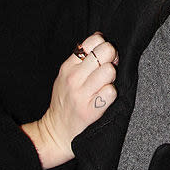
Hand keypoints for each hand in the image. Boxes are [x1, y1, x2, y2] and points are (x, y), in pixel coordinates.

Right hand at [22, 34, 117, 168]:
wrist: (57, 130)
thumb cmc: (65, 100)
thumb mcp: (66, 75)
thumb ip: (80, 59)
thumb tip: (101, 39)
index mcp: (67, 66)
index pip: (93, 41)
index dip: (103, 45)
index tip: (103, 56)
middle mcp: (74, 78)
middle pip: (105, 52)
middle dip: (111, 58)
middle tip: (107, 70)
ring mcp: (82, 94)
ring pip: (110, 71)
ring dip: (112, 78)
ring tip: (104, 85)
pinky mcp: (91, 110)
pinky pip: (112, 92)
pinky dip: (111, 94)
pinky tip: (104, 98)